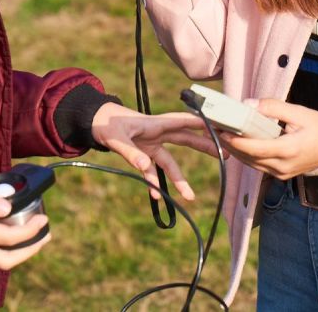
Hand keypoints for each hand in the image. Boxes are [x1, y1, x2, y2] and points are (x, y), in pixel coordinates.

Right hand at [0, 167, 50, 269]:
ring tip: (38, 237)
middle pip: (4, 260)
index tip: (44, 219)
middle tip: (46, 235)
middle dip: (29, 250)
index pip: (6, 238)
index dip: (29, 231)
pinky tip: (18, 234)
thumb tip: (8, 209)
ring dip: (19, 252)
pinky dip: (7, 247)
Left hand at [90, 103, 215, 200]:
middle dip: (204, 148)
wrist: (92, 121)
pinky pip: (152, 170)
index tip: (222, 126)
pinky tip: (156, 196)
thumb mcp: (116, 138)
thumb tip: (146, 167)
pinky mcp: (142, 153)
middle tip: (225, 155)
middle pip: (186, 141)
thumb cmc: (105, 123)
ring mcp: (151, 144)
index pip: (184, 122)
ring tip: (190, 196)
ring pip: (170, 161)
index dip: (203, 124)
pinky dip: (154, 182)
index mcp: (155, 124)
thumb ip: (131, 153)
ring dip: (180, 178)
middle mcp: (157, 133)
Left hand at [219, 99, 317, 179]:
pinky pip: (257, 165)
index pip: (255, 148)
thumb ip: (273, 108)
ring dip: (234, 150)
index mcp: (288, 150)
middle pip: (248, 157)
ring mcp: (280, 173)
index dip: (235, 141)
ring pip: (250, 163)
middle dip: (228, 143)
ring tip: (219, 133)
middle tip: (212, 128)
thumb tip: (248, 104)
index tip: (220, 130)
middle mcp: (282, 166)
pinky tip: (236, 142)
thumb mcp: (299, 112)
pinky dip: (245, 154)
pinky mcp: (279, 175)